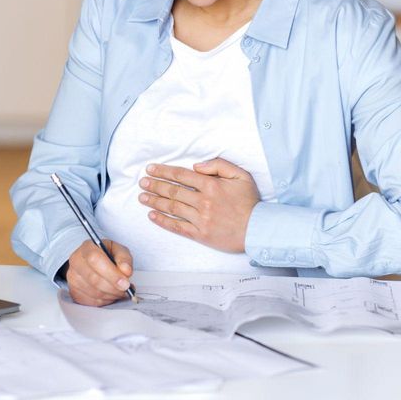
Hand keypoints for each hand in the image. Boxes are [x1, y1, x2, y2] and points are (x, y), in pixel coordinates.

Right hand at [66, 239, 133, 306]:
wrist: (92, 263)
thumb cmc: (106, 256)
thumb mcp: (118, 250)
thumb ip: (124, 258)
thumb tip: (126, 271)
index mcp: (87, 248)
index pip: (95, 259)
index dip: (111, 273)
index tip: (125, 282)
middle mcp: (76, 262)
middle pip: (94, 279)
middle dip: (114, 287)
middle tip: (126, 288)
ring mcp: (73, 278)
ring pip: (94, 293)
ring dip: (111, 295)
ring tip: (120, 290)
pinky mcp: (74, 292)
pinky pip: (92, 302)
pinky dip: (105, 301)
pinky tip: (110, 294)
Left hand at [139, 158, 259, 252]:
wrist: (258, 229)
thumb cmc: (250, 202)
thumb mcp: (240, 175)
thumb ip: (219, 165)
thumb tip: (197, 166)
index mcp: (211, 185)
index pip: (181, 175)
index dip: (164, 171)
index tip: (151, 169)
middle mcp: (203, 201)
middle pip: (173, 191)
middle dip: (155, 185)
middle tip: (142, 182)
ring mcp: (200, 219)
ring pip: (172, 208)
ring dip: (154, 201)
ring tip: (142, 197)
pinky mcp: (200, 234)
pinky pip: (177, 227)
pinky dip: (163, 221)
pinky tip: (152, 216)